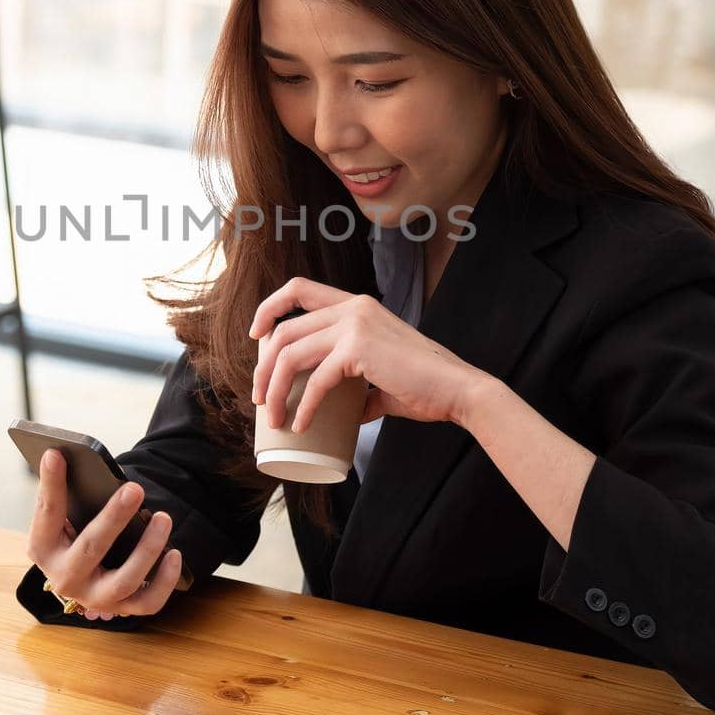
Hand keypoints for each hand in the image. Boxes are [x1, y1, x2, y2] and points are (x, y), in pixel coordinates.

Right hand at [26, 449, 183, 620]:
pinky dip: (165, 581)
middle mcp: (65, 578)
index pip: (46, 514)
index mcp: (43, 548)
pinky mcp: (121, 609)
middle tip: (134, 489)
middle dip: (114, 517)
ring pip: (124, 581)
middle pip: (91, 549)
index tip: (55, 453)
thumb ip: (69, 493)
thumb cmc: (77, 531)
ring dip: (147, 549)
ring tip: (163, 518)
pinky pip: (148, 602)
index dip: (50, 484)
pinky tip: (175, 553)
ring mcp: (94, 598)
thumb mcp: (66, 515)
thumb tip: (70, 456)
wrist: (86, 574)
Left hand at [247, 277, 485, 432]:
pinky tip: (300, 425)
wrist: (457, 390)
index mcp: (356, 305)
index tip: (257, 337)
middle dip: (263, 367)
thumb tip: (350, 412)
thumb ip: (364, 388)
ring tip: (274, 417)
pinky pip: (316, 380)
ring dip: (273, 388)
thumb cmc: (426, 386)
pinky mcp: (359, 349)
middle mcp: (352, 307)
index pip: (298, 289)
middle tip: (260, 399)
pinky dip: (303, 406)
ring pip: (291, 353)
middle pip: (285, 330)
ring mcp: (355, 325)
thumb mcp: (384, 378)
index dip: (269, 308)